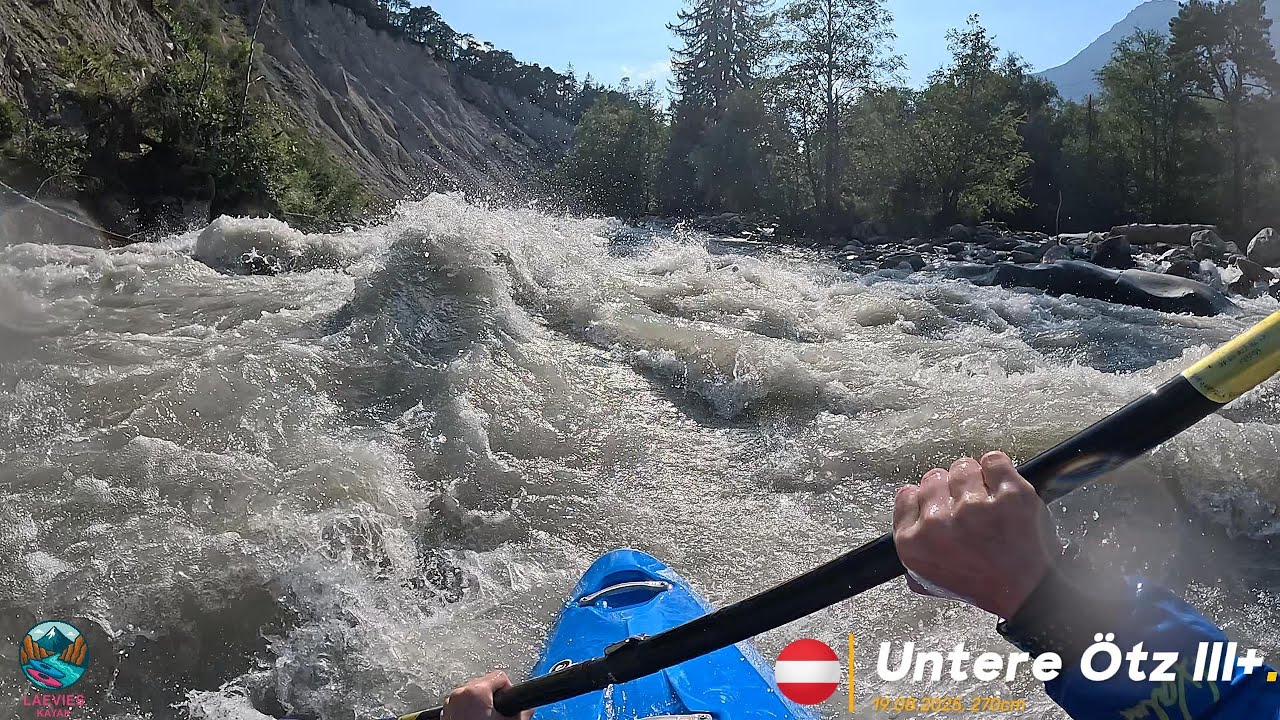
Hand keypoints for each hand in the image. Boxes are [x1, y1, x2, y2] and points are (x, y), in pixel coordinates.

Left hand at [442, 671, 532, 719]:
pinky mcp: (447, 713)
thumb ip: (523, 711)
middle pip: (484, 683)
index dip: (508, 690)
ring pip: (472, 693)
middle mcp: (460, 694)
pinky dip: (470, 710)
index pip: (500, 676)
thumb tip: (528, 708)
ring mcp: (451, 703)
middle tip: (499, 714)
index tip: (509, 701)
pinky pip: (462, 703)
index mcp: (477, 691)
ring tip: (487, 719)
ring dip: (481, 703)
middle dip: (493, 697)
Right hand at [892, 452, 1055, 618]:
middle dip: (949, 488)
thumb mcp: (932, 581)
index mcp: (914, 543)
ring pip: (963, 467)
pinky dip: (998, 469)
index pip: (907, 495)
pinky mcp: (1007, 494)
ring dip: (975, 479)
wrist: (1028, 593)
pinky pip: (994, 461)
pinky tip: (1000, 486)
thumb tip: (910, 526)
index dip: (926, 498)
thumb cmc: (984, 587)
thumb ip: (914, 553)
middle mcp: (938, 523)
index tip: (940, 503)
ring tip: (987, 500)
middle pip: (933, 477)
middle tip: (968, 507)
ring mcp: (974, 506)